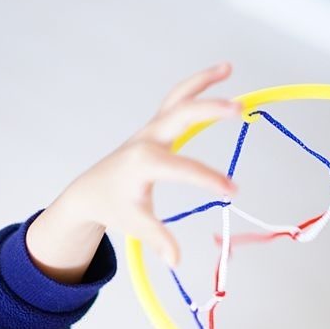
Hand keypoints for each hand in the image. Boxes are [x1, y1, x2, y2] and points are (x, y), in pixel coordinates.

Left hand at [25, 64, 240, 281]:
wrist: (91, 191)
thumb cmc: (114, 206)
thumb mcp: (135, 224)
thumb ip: (157, 239)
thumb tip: (176, 261)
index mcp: (143, 162)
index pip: (183, 168)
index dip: (209, 179)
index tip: (232, 190)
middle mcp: (148, 139)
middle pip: (181, 115)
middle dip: (208, 110)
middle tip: (238, 108)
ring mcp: (151, 130)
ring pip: (178, 97)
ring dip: (202, 82)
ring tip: (228, 68)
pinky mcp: (156, 127)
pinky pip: (177, 101)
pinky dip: (196, 87)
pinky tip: (220, 75)